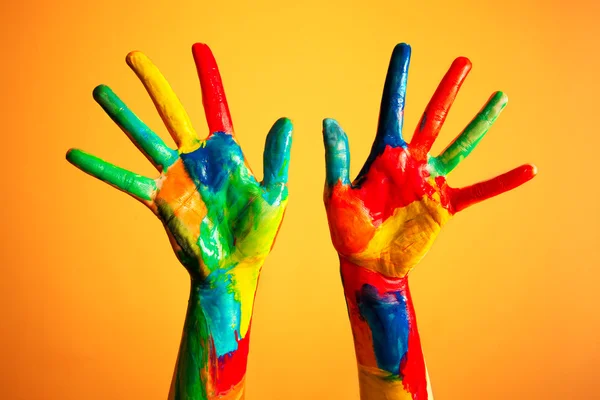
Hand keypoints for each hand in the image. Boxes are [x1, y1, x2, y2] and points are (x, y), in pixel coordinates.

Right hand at [66, 44, 292, 398]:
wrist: (233, 269)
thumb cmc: (258, 235)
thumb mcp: (274, 194)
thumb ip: (276, 158)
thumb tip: (285, 120)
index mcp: (226, 154)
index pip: (215, 105)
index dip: (207, 76)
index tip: (197, 49)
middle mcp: (198, 159)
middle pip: (171, 112)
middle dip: (153, 84)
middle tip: (133, 56)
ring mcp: (176, 178)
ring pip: (144, 137)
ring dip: (122, 115)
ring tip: (100, 91)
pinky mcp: (160, 200)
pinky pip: (125, 179)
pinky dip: (100, 168)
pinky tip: (74, 154)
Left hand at [323, 43, 535, 278]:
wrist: (368, 263)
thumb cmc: (347, 231)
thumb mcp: (337, 196)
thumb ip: (337, 160)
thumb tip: (329, 121)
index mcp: (382, 156)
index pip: (391, 109)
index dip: (397, 79)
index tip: (404, 49)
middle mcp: (410, 163)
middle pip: (432, 118)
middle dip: (447, 90)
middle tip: (464, 62)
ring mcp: (430, 183)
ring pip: (460, 146)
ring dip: (480, 124)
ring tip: (499, 98)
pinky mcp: (444, 206)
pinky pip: (479, 191)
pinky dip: (502, 182)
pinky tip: (527, 170)